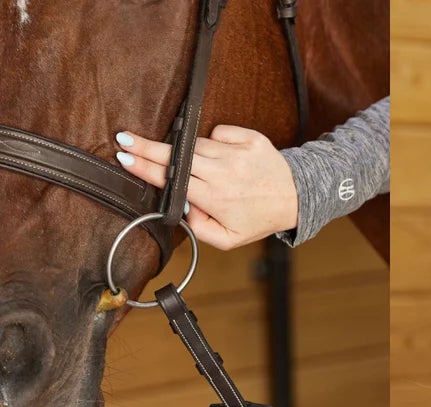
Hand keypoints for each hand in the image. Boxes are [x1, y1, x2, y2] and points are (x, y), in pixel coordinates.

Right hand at [114, 125, 297, 249]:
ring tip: (197, 163)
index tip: (125, 158)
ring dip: (189, 151)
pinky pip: (219, 132)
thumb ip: (198, 228)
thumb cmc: (258, 218)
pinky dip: (216, 141)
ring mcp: (238, 152)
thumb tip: (181, 207)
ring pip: (198, 144)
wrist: (295, 196)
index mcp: (216, 197)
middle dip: (147, 147)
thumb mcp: (227, 238)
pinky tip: (224, 156)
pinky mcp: (250, 138)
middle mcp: (225, 172)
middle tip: (124, 138)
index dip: (145, 168)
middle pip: (178, 156)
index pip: (172, 180)